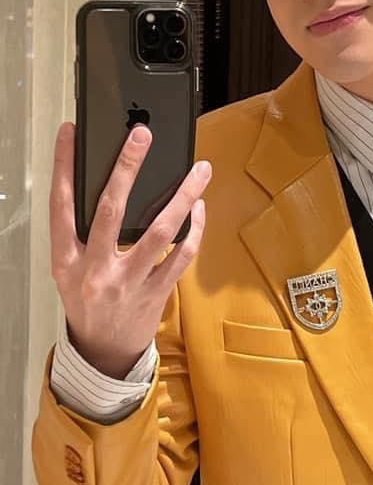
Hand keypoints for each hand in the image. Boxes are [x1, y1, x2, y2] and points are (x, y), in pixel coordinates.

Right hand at [50, 122, 211, 376]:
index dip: (63, 166)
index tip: (71, 131)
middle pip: (110, 210)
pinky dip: (194, 230)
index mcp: (66, 259)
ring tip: (199, 169)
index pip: (61, 204)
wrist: (103, 353)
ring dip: (183, 197)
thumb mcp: (70, 269)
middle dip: (126, 168)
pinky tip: (200, 209)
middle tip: (142, 134)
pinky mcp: (156, 293)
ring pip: (159, 232)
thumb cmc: (87, 301)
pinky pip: (182, 256)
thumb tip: (109, 182)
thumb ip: (81, 233)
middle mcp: (95, 269)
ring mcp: (128, 282)